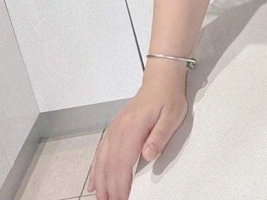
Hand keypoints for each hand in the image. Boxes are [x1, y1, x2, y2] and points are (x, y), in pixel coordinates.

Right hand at [86, 71, 187, 198]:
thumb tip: (148, 154)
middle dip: (109, 188)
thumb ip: (160, 136)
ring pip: (102, 160)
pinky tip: (93, 182)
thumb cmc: (168, 97)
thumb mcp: (172, 116)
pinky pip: (101, 151)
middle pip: (110, 164)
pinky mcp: (115, 128)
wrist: (161, 79)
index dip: (121, 184)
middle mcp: (120, 128)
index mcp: (133, 126)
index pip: (123, 161)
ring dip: (100, 182)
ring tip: (101, 199)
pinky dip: (95, 169)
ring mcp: (115, 128)